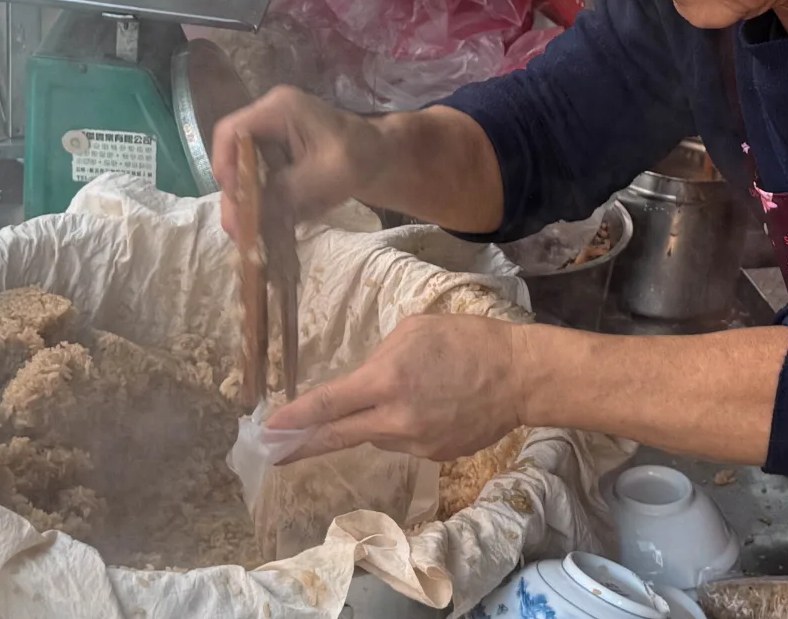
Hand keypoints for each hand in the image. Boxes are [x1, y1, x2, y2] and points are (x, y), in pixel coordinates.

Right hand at [212, 86, 380, 241]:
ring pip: (240, 171)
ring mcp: (269, 137)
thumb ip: (290, 189)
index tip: (236, 199)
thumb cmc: (360, 157)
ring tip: (247, 236)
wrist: (380, 157)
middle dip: (234, 194)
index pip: (231, 132)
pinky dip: (258, 202)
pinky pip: (255, 179)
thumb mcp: (328, 175)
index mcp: (279, 109)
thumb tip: (255, 211)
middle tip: (237, 230)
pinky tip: (263, 225)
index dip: (224, 165)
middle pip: (232, 156)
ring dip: (243, 203)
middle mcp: (267, 119)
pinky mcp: (274, 156)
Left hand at [266, 315, 528, 461]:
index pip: (329, 406)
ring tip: (411, 392)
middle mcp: (396, 420)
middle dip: (303, 445)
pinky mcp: (435, 456)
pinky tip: (430, 405)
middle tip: (276, 452)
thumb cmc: (466, 340)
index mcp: (387, 381)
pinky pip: (403, 442)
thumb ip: (380, 358)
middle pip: (339, 437)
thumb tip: (364, 381)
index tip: (269, 429)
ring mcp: (416, 444)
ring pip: (376, 436)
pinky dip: (403, 426)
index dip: (295, 418)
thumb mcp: (414, 330)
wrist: (519, 377)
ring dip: (374, 420)